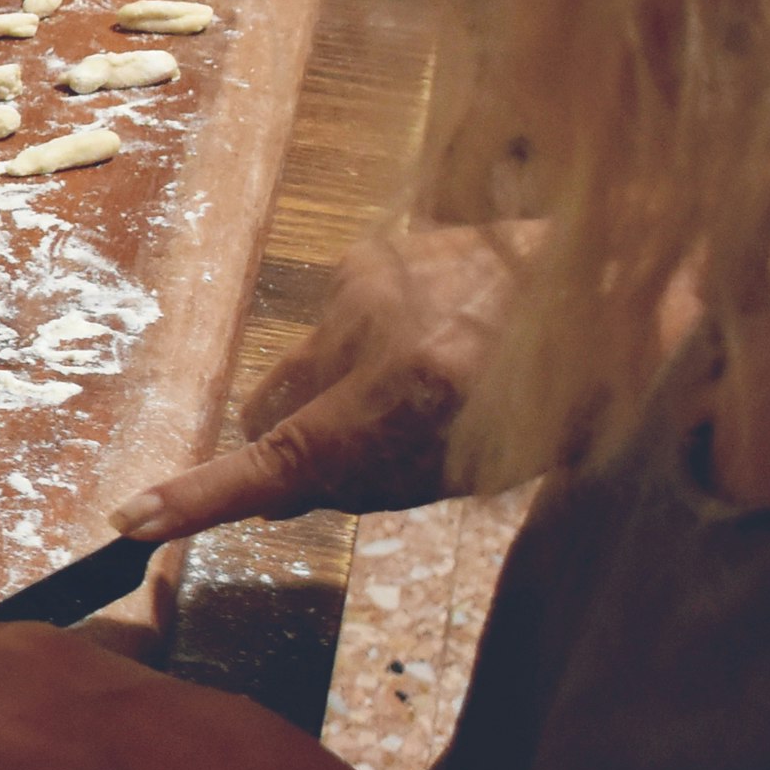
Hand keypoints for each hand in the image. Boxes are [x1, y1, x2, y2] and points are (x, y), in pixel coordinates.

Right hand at [112, 222, 531, 540]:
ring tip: (434, 388)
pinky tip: (437, 342)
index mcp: (409, 384)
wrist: (636, 291)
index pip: (281, 456)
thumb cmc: (569, 400)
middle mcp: (374, 320)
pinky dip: (365, 345)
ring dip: (339, 389)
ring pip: (301, 364)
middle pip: (273, 408)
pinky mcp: (375, 250)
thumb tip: (283, 487)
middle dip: (298, 439)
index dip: (202, 497)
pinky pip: (336, 320)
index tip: (133, 519)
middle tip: (375, 457)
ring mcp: (371, 276)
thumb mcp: (473, 466)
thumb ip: (368, 476)